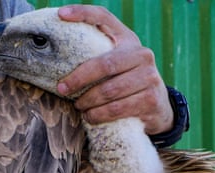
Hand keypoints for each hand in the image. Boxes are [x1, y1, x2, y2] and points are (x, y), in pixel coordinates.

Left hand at [57, 5, 172, 134]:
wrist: (157, 106)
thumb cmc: (125, 82)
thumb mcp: (116, 64)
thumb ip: (96, 56)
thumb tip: (56, 56)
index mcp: (127, 40)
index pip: (104, 18)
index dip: (83, 13)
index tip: (61, 15)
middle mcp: (141, 54)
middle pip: (104, 64)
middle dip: (78, 79)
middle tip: (63, 89)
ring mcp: (149, 76)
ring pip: (109, 90)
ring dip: (87, 102)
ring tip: (78, 107)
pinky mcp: (151, 99)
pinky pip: (117, 108)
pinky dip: (99, 115)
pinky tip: (90, 117)